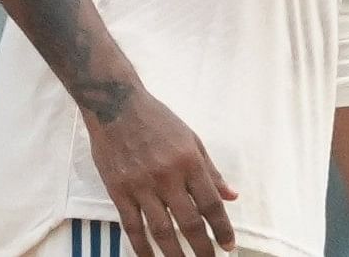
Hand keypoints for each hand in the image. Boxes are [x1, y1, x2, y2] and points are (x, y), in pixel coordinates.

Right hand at [82, 89, 237, 256]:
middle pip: (189, 221)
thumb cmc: (159, 121)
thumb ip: (211, 171)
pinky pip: (131, 226)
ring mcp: (141, 186)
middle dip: (202, 247)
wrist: (117, 107)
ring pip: (160, 230)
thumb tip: (231, 195)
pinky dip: (142, 246)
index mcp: (190, 162)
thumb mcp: (192, 140)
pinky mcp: (118, 191)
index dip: (222, 228)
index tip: (229, 245)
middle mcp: (167, 177)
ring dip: (174, 253)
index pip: (211, 203)